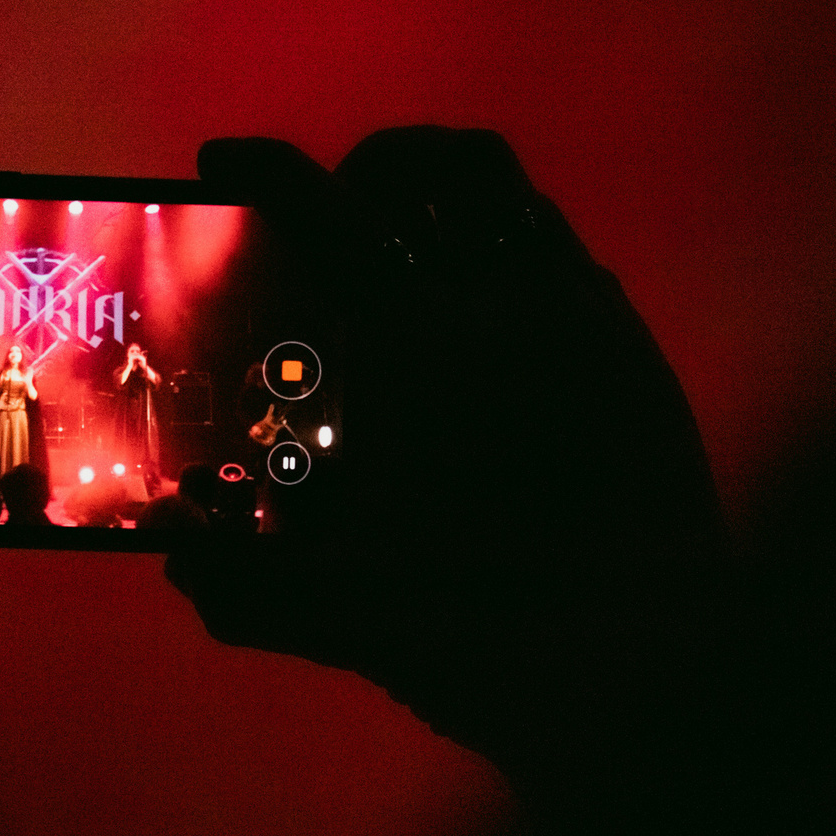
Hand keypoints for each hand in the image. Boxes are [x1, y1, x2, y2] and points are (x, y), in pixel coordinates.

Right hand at [165, 129, 726, 795]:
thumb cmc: (488, 642)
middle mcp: (501, 306)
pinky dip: (505, 244)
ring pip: (497, 189)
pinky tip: (485, 307)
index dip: (259, 167)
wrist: (653, 680)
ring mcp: (579, 317)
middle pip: (416, 169)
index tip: (223, 156)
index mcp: (415, 349)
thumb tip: (182, 568)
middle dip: (355, 170)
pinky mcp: (631, 350)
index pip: (317, 210)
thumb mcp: (348, 617)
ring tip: (402, 235)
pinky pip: (558, 249)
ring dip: (434, 190)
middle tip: (325, 210)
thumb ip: (248, 592)